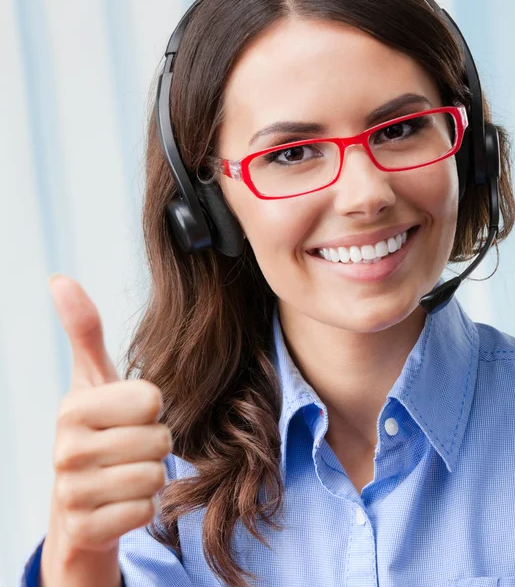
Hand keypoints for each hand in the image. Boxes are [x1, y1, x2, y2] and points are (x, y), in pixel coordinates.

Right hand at [45, 274, 171, 554]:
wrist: (82, 500)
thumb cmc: (99, 430)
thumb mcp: (94, 381)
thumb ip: (84, 331)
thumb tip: (59, 279)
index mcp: (72, 407)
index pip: (152, 400)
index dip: (152, 409)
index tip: (129, 416)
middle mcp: (65, 450)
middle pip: (159, 439)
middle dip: (155, 445)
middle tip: (129, 449)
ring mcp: (71, 494)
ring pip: (155, 476)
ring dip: (151, 476)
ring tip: (125, 473)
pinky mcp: (85, 530)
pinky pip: (146, 512)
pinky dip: (143, 508)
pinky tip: (119, 504)